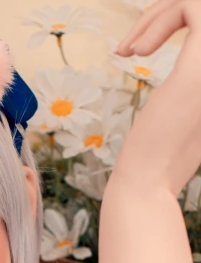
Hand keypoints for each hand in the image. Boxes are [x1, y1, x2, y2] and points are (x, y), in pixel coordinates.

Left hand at [108, 0, 200, 196]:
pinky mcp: (198, 69)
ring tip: (129, 49)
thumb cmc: (157, 154)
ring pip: (198, 2)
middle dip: (164, 15)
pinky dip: (158, 19)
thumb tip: (186, 41)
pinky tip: (134, 53)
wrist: (146, 185)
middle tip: (130, 47)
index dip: (175, 21)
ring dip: (157, 16)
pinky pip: (191, 6)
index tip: (140, 50)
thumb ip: (194, 77)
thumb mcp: (183, 105)